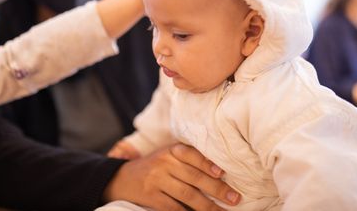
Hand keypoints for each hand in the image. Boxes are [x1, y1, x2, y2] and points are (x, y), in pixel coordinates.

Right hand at [103, 143, 240, 210]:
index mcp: (171, 150)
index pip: (192, 154)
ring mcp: (157, 180)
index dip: (208, 163)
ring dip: (207, 206)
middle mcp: (164, 163)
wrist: (121, 179)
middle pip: (194, 177)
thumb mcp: (168, 156)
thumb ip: (188, 159)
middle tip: (235, 198)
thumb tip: (220, 173)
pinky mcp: (151, 197)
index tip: (223, 173)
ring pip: (187, 195)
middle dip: (217, 189)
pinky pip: (174, 208)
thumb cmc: (154, 167)